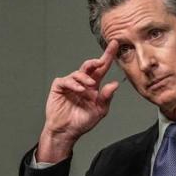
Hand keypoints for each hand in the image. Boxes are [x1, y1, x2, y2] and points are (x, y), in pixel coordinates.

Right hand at [37, 40, 120, 161]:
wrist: (67, 131)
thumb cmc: (82, 121)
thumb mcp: (99, 110)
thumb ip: (106, 97)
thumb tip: (115, 84)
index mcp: (94, 86)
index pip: (102, 68)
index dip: (108, 56)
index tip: (115, 44)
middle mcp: (82, 82)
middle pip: (90, 66)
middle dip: (96, 61)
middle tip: (101, 61)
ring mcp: (70, 83)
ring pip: (79, 72)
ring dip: (86, 77)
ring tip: (91, 86)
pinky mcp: (59, 87)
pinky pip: (67, 80)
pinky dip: (74, 84)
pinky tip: (80, 90)